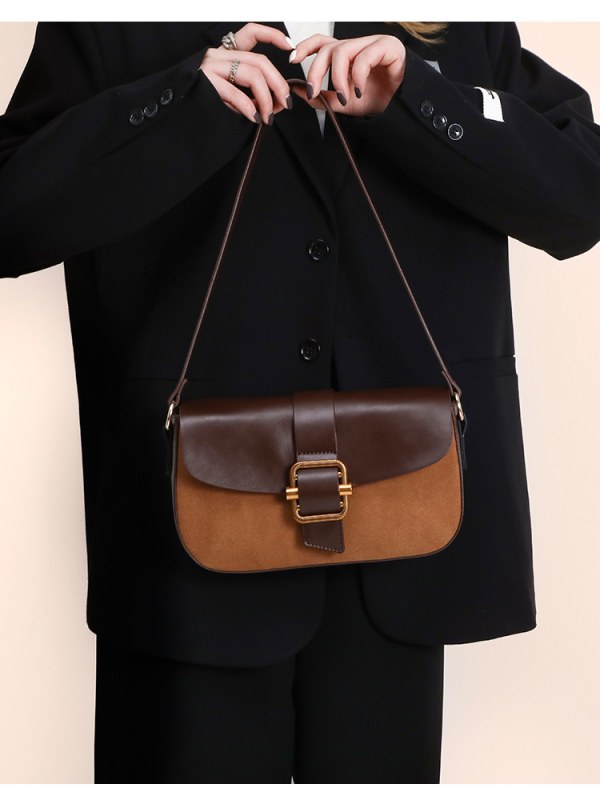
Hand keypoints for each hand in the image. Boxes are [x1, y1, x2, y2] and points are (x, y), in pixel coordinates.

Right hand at [199, 23, 294, 124]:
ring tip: (268, 116)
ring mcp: (212, 66)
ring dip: (266, 98)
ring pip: (253, 75)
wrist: (176, 111)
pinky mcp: (206, 81)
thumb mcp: (231, 94)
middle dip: (278, 83)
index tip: (289, 46)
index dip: (272, 35)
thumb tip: (278, 103)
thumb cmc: (203, 104)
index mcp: (225, 54)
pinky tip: (254, 118)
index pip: (251, 33)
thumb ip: (252, 94)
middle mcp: (219, 56)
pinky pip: (236, 92)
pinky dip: (249, 107)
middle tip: (286, 102)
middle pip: (260, 61)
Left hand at [289, 34, 406, 116]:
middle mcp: (358, 45)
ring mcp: (372, 43)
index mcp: (347, 54)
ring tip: (344, 97)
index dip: (306, 47)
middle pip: (329, 48)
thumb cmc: (376, 101)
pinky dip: (358, 76)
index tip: (293, 59)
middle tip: (314, 92)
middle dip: (316, 71)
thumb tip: (298, 90)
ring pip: (344, 51)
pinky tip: (360, 90)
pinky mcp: (388, 46)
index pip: (322, 42)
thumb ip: (321, 97)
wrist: (400, 109)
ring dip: (338, 78)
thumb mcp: (343, 103)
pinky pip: (365, 57)